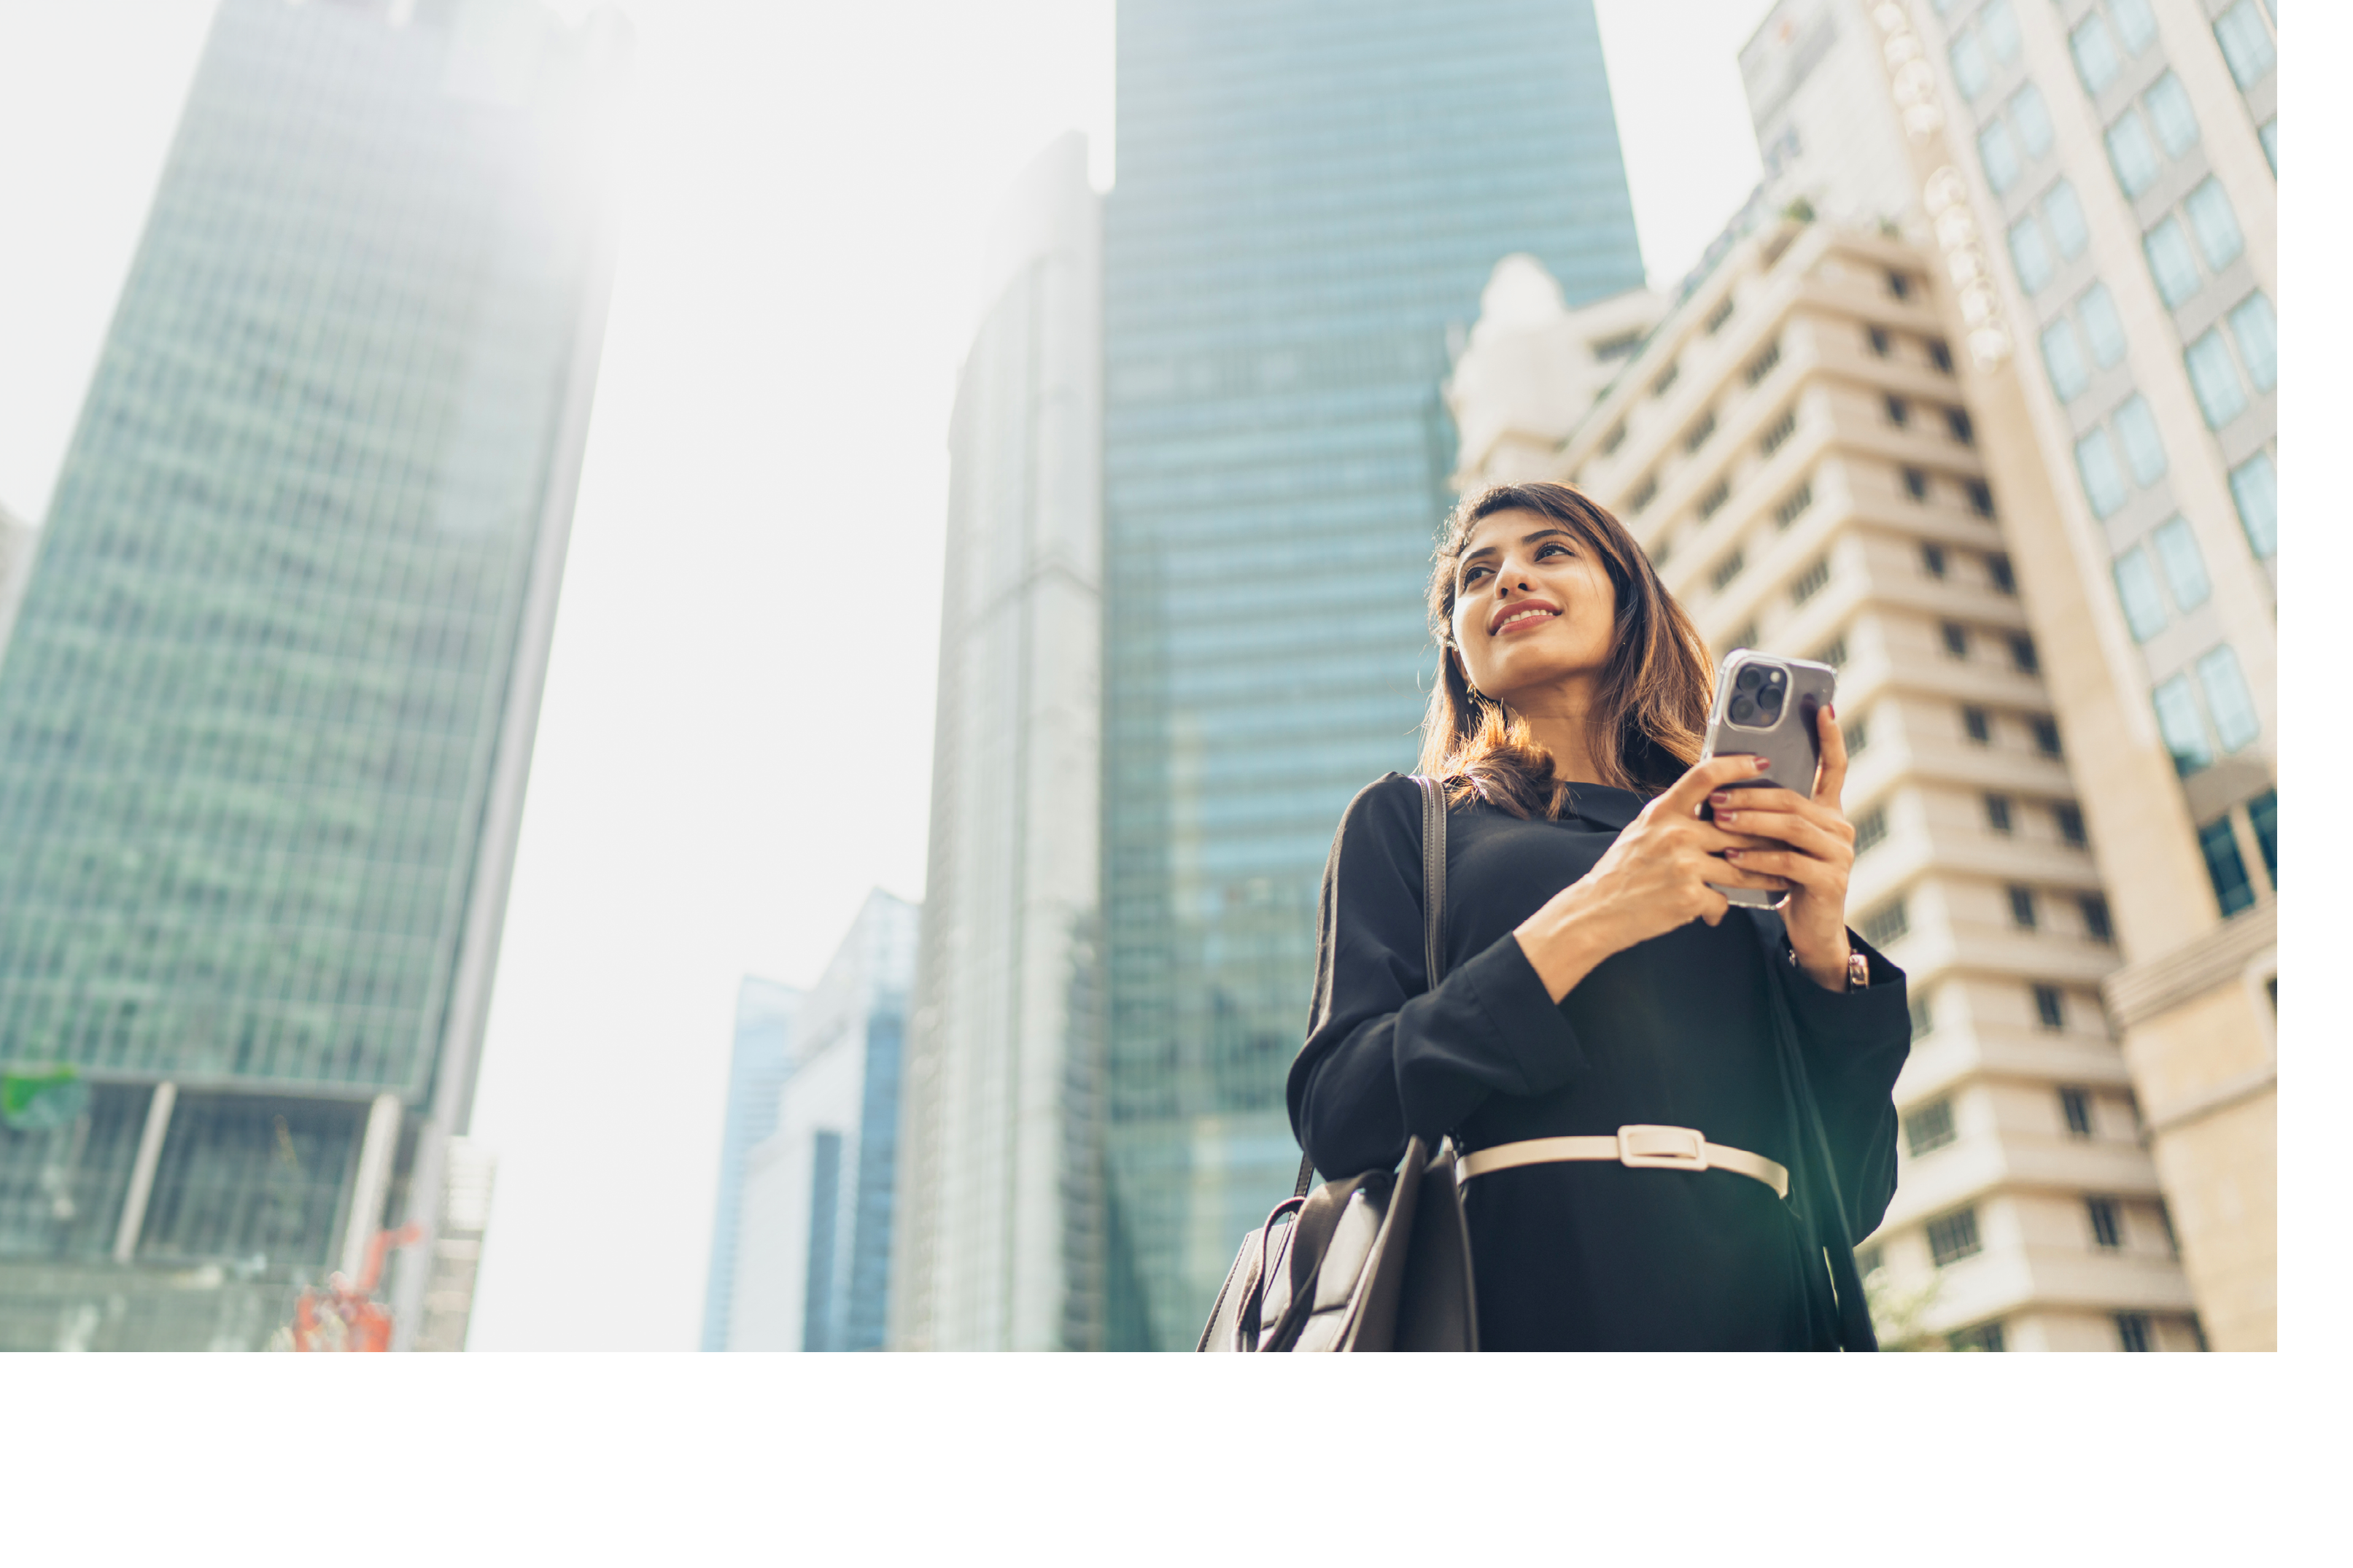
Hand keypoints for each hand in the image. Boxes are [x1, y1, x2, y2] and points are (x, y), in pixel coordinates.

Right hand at [1513, 752, 1792, 1001]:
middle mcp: (1675, 833)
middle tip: (1792, 839)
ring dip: (1765, 876)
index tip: (1761, 761)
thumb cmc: (1620, 872)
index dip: (1737, 764)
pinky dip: (1719, 908)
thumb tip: (1713, 805)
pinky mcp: (1689, 896)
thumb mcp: (1642, 831)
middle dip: (1771, 836)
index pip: (1705, 775)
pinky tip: (1713, 912)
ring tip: (1780, 878)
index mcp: (1662, 811)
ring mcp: (1684, 865)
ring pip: (1743, 867)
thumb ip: (1675, 816)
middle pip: (1740, 827)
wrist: (1595, 912)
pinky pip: (1722, 900)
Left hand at [1705, 704, 1857, 990]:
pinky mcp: (1831, 880)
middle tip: (1716, 795)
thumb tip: (1721, 784)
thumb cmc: (1783, 881)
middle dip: (1752, 795)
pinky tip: (1731, 857)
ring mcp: (1840, 854)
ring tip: (1718, 820)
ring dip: (1751, 822)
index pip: (1834, 767)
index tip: (1821, 706)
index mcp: (1827, 813)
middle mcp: (1840, 828)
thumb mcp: (1774, 842)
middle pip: (1794, 799)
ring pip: (1793, 826)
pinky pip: (1790, 862)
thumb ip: (1764, 815)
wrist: (1809, 932)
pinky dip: (1758, 858)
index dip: (1829, 736)